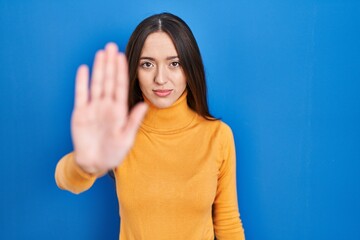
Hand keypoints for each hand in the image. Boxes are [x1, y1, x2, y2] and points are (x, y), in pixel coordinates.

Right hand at [71, 43, 146, 174]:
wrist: (95, 163)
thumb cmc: (114, 153)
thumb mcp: (126, 138)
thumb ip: (134, 121)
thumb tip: (145, 104)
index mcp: (119, 111)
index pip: (120, 86)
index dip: (121, 71)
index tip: (123, 56)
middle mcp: (106, 106)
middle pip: (108, 80)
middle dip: (110, 63)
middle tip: (111, 46)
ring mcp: (93, 108)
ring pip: (96, 84)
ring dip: (98, 68)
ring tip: (101, 53)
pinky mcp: (80, 113)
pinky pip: (81, 94)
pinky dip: (81, 82)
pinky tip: (84, 69)